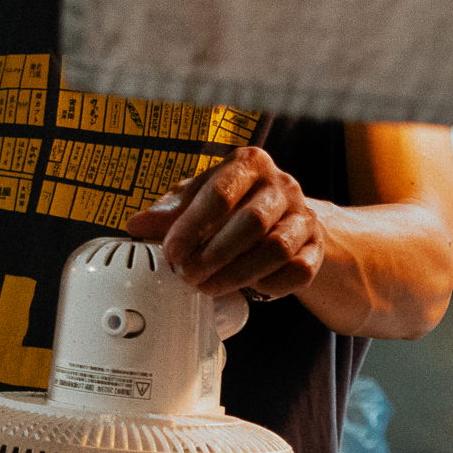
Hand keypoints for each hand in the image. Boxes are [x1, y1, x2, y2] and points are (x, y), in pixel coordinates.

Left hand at [124, 147, 322, 298]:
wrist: (284, 217)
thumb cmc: (234, 204)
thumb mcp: (198, 198)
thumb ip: (169, 211)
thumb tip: (137, 225)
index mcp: (249, 163)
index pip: (220, 192)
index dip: (192, 226)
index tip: (171, 252)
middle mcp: (282, 185)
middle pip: (252, 221)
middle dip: (215, 253)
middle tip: (188, 275)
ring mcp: (304, 216)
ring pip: (276, 248)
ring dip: (238, 273)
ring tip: (209, 287)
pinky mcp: (315, 248)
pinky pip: (298, 270)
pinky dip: (272, 284)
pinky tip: (249, 289)